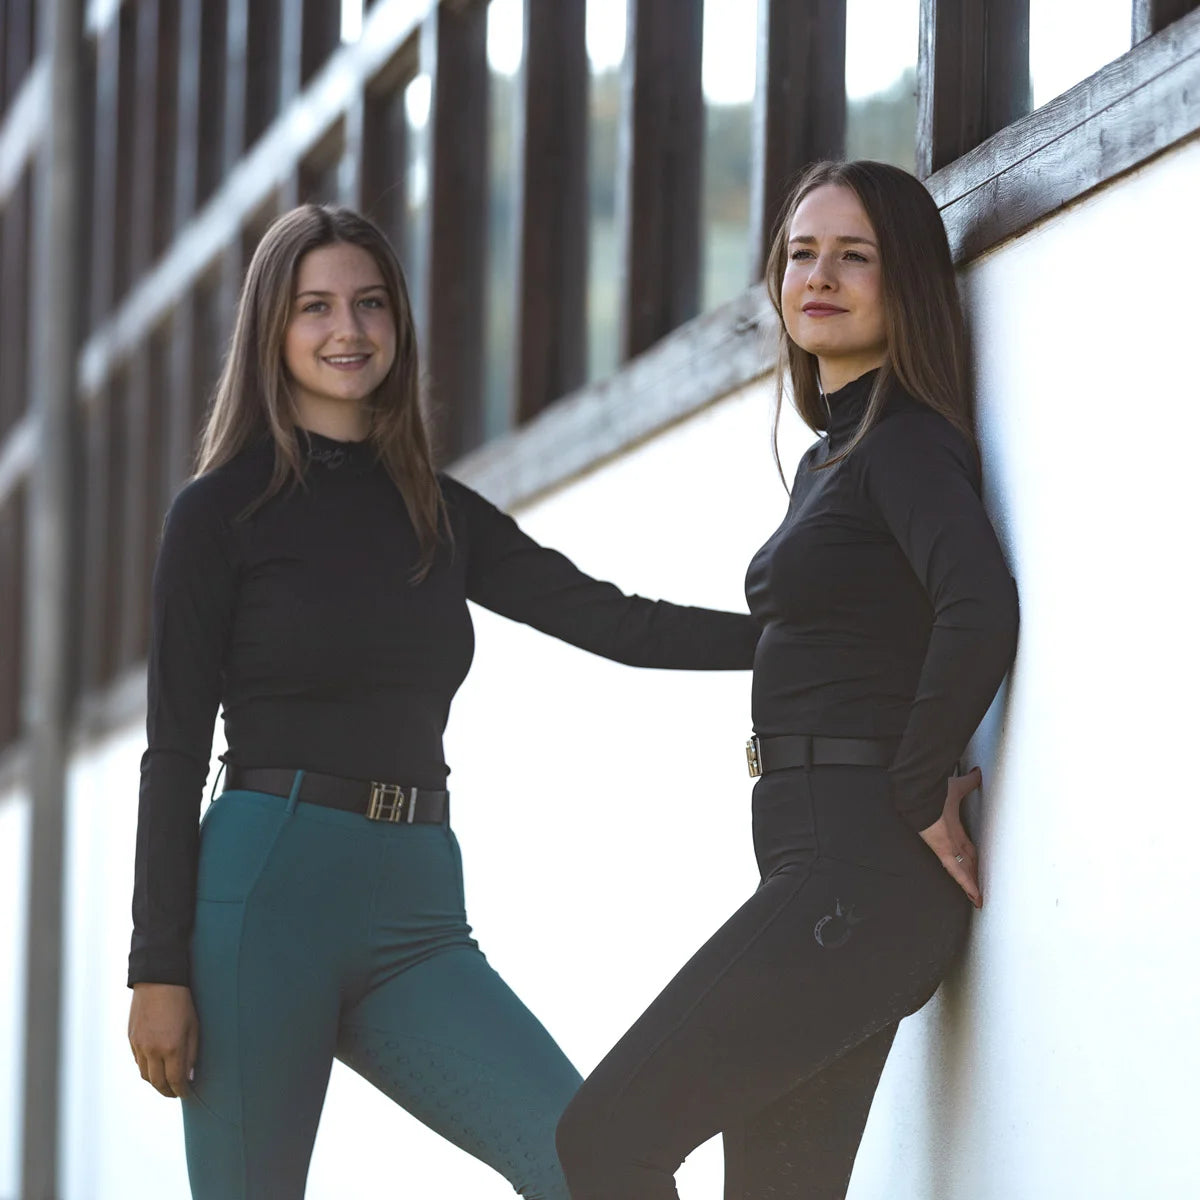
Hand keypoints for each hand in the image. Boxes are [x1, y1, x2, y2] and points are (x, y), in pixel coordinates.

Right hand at [128, 983, 198, 1097]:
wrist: (158, 981)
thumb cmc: (182, 1002)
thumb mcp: (194, 1026)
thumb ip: (192, 1053)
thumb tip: (189, 1076)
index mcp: (172, 1048)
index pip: (176, 1080)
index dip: (182, 1091)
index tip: (187, 1094)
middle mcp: (153, 1050)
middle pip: (158, 1083)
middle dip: (168, 1091)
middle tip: (176, 1093)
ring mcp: (139, 1046)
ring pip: (145, 1075)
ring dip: (156, 1083)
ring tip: (166, 1083)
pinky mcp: (131, 1039)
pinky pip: (138, 1061)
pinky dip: (147, 1068)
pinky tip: (155, 1066)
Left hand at [918, 766, 982, 907]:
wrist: (917, 792)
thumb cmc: (933, 789)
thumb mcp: (956, 786)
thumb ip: (968, 782)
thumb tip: (978, 773)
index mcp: (953, 827)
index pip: (965, 846)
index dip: (971, 857)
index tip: (977, 865)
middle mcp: (949, 839)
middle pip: (965, 861)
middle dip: (973, 874)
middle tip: (980, 888)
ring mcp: (946, 845)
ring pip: (963, 869)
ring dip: (971, 884)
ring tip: (979, 898)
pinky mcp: (942, 849)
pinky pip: (957, 870)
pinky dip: (966, 882)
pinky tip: (974, 895)